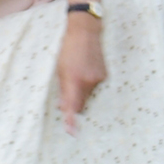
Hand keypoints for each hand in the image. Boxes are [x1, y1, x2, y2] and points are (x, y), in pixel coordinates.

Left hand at [54, 15, 107, 133]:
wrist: (85, 30)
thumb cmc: (67, 47)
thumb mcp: (59, 68)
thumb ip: (62, 89)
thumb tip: (61, 106)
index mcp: (73, 79)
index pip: (72, 106)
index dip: (71, 120)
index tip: (71, 132)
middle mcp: (87, 81)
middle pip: (81, 104)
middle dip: (73, 104)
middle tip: (64, 99)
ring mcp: (97, 78)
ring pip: (87, 95)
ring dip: (80, 92)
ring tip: (75, 75)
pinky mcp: (104, 75)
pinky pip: (94, 86)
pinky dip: (88, 84)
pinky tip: (84, 71)